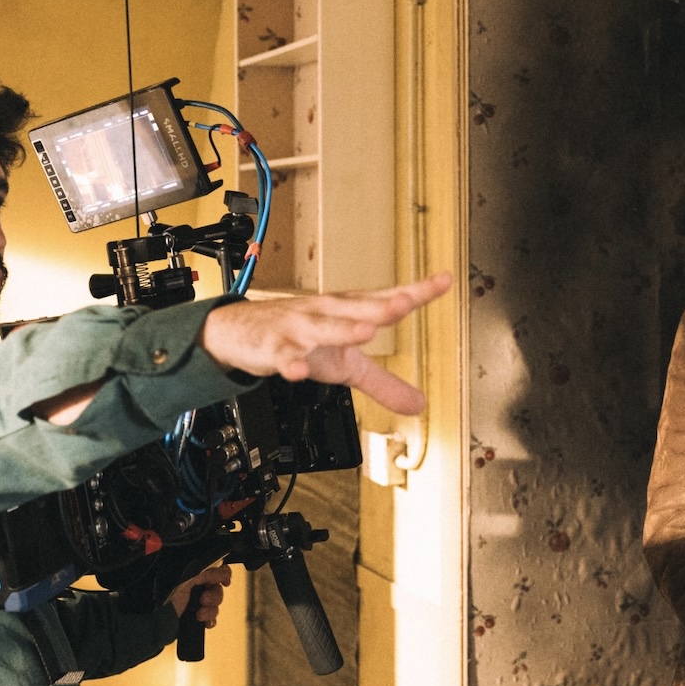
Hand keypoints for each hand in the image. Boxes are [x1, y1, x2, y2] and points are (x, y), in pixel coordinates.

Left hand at [169, 566, 232, 628]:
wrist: (161, 623)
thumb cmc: (168, 600)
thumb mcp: (185, 582)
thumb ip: (203, 574)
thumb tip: (218, 570)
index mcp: (195, 576)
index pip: (216, 570)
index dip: (223, 575)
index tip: (224, 581)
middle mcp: (198, 588)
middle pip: (218, 590)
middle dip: (214, 596)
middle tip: (203, 599)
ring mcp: (199, 603)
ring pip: (217, 606)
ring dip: (210, 610)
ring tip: (199, 614)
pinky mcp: (199, 617)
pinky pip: (213, 619)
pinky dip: (210, 620)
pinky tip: (204, 622)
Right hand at [199, 273, 452, 414]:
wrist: (240, 332)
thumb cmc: (298, 339)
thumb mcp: (346, 365)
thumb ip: (384, 383)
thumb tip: (419, 404)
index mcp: (347, 311)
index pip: (386, 299)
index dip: (416, 292)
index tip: (444, 281)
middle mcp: (326, 313)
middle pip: (357, 308)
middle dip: (381, 306)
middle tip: (405, 303)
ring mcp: (299, 329)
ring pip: (322, 327)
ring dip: (342, 328)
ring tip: (365, 331)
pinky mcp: (274, 348)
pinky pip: (283, 356)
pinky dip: (291, 362)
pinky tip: (298, 371)